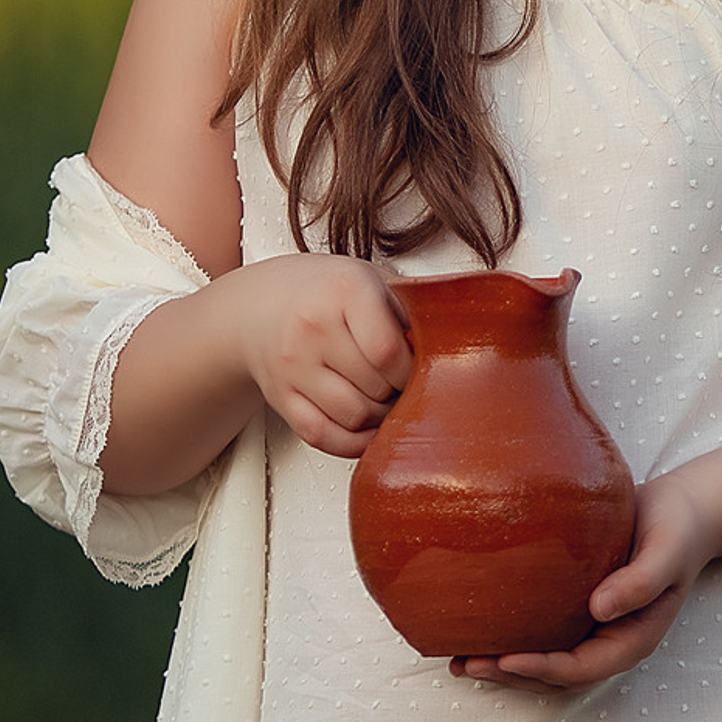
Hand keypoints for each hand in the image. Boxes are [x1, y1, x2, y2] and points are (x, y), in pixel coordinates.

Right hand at [222, 252, 411, 458]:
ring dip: (379, 417)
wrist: (260, 304)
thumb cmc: (327, 292)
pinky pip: (322, 437)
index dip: (413, 369)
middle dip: (400, 392)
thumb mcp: (372, 279)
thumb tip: (461, 338)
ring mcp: (292, 366)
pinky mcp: (279, 397)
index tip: (423, 366)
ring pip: (353, 416)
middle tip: (408, 384)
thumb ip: (413, 305)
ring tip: (387, 398)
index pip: (389, 351)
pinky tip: (367, 426)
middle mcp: (312, 328)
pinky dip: (352, 442)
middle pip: (375, 387)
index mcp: (343, 291)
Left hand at [453, 471, 721, 691]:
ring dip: (504, 668)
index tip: (506, 659)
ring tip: (460, 660)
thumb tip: (598, 610)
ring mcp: (594, 630)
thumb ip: (642, 580)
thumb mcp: (668, 550)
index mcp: (634, 638)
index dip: (543, 669)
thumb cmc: (677, 528)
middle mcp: (610, 641)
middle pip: (556, 676)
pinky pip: (543, 636)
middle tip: (467, 664)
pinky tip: (478, 630)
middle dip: (512, 676)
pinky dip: (511, 642)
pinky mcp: (578, 611)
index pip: (583, 667)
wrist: (683, 511)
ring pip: (545, 663)